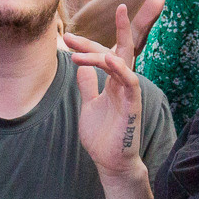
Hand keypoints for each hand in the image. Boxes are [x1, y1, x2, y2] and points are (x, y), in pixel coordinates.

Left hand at [68, 6, 148, 176]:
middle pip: (116, 51)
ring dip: (97, 56)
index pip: (104, 55)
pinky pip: (131, 82)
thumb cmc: (103, 136)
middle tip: (68, 36)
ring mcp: (129, 93)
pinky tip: (109, 59)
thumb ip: (88, 86)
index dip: (86, 45)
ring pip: (120, 63)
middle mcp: (122, 84)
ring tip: (76, 55)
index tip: (66, 38)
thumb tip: (82, 68)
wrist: (110, 162)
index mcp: (113, 83)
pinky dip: (122, 69)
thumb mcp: (89, 105)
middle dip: (95, 40)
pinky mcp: (133, 106)